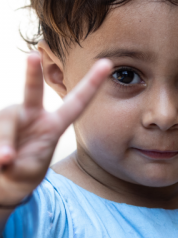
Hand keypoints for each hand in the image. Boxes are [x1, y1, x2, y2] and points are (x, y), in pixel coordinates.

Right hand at [0, 53, 111, 206]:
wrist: (2, 180)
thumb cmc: (21, 174)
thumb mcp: (27, 173)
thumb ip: (19, 165)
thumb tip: (4, 157)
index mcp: (53, 125)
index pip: (76, 103)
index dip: (92, 84)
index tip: (107, 64)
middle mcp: (31, 115)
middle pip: (32, 92)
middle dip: (33, 74)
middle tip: (32, 57)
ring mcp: (10, 117)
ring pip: (6, 124)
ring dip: (5, 143)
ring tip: (6, 161)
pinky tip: (2, 160)